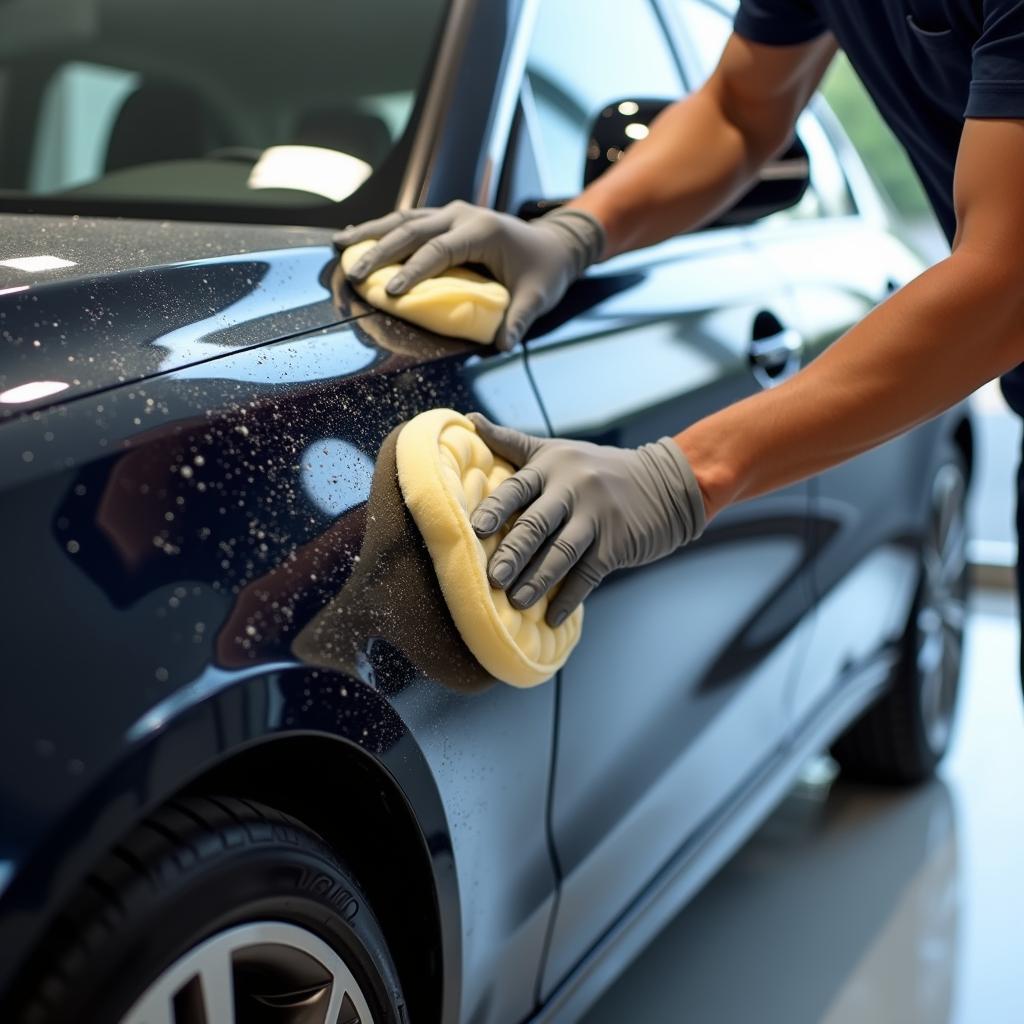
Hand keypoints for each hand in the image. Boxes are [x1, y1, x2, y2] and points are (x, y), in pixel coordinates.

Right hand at [333, 201, 604, 350]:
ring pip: (403, 218)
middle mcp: (462, 214)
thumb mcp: (537, 297)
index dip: (413, 271)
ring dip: (370, 233)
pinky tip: (354, 238)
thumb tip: (501, 346)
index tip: (390, 293)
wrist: (555, 243)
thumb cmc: (545, 271)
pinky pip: (407, 220)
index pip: (439, 251)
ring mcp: (451, 212)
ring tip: (340, 248)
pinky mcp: (444, 218)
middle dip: (379, 252)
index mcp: (482, 230)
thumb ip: (518, 320)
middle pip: (412, 230)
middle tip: (353, 276)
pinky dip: (379, 229)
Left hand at [466, 414, 705, 626]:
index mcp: (551, 467)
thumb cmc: (596, 468)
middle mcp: (572, 489)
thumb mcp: (556, 451)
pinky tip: (552, 617)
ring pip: (562, 552)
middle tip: (492, 578)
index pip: (516, 488)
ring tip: (516, 601)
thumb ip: (511, 442)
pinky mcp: (617, 544)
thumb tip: (470, 422)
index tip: (474, 529)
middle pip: (536, 524)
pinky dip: (570, 599)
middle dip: (512, 553)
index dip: (494, 509)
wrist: (666, 482)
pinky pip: (588, 575)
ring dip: (538, 580)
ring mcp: (597, 517)